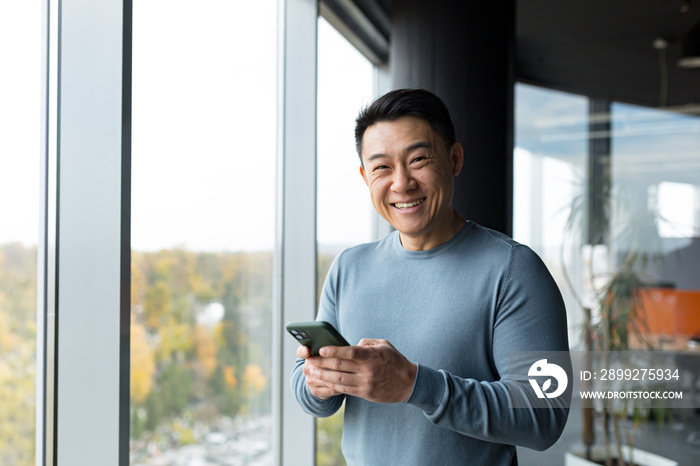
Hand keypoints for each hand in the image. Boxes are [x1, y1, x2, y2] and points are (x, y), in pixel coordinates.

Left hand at [300, 339, 416, 402]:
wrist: (408, 383)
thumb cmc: (395, 361)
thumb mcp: (384, 345)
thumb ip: (367, 342)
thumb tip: (352, 344)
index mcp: (372, 356)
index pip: (350, 352)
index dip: (334, 351)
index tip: (321, 349)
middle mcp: (368, 370)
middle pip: (340, 366)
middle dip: (322, 363)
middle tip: (310, 360)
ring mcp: (366, 383)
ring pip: (339, 379)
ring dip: (323, 375)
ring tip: (312, 371)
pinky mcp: (365, 393)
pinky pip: (345, 390)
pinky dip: (332, 385)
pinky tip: (323, 381)